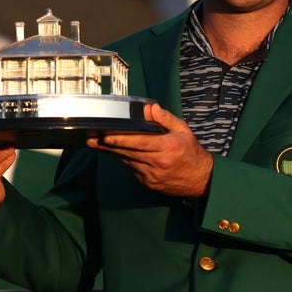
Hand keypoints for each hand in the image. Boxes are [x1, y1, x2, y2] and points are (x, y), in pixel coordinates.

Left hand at [86, 103, 212, 197]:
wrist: (200, 179)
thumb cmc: (191, 152)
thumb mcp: (183, 130)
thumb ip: (166, 119)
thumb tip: (151, 108)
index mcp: (168, 147)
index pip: (140, 142)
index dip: (121, 139)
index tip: (106, 136)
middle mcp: (158, 162)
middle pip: (128, 152)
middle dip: (108, 145)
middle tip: (91, 139)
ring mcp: (152, 175)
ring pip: (127, 161)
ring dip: (112, 152)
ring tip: (97, 143)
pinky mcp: (148, 183)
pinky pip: (132, 169)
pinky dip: (124, 160)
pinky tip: (115, 152)